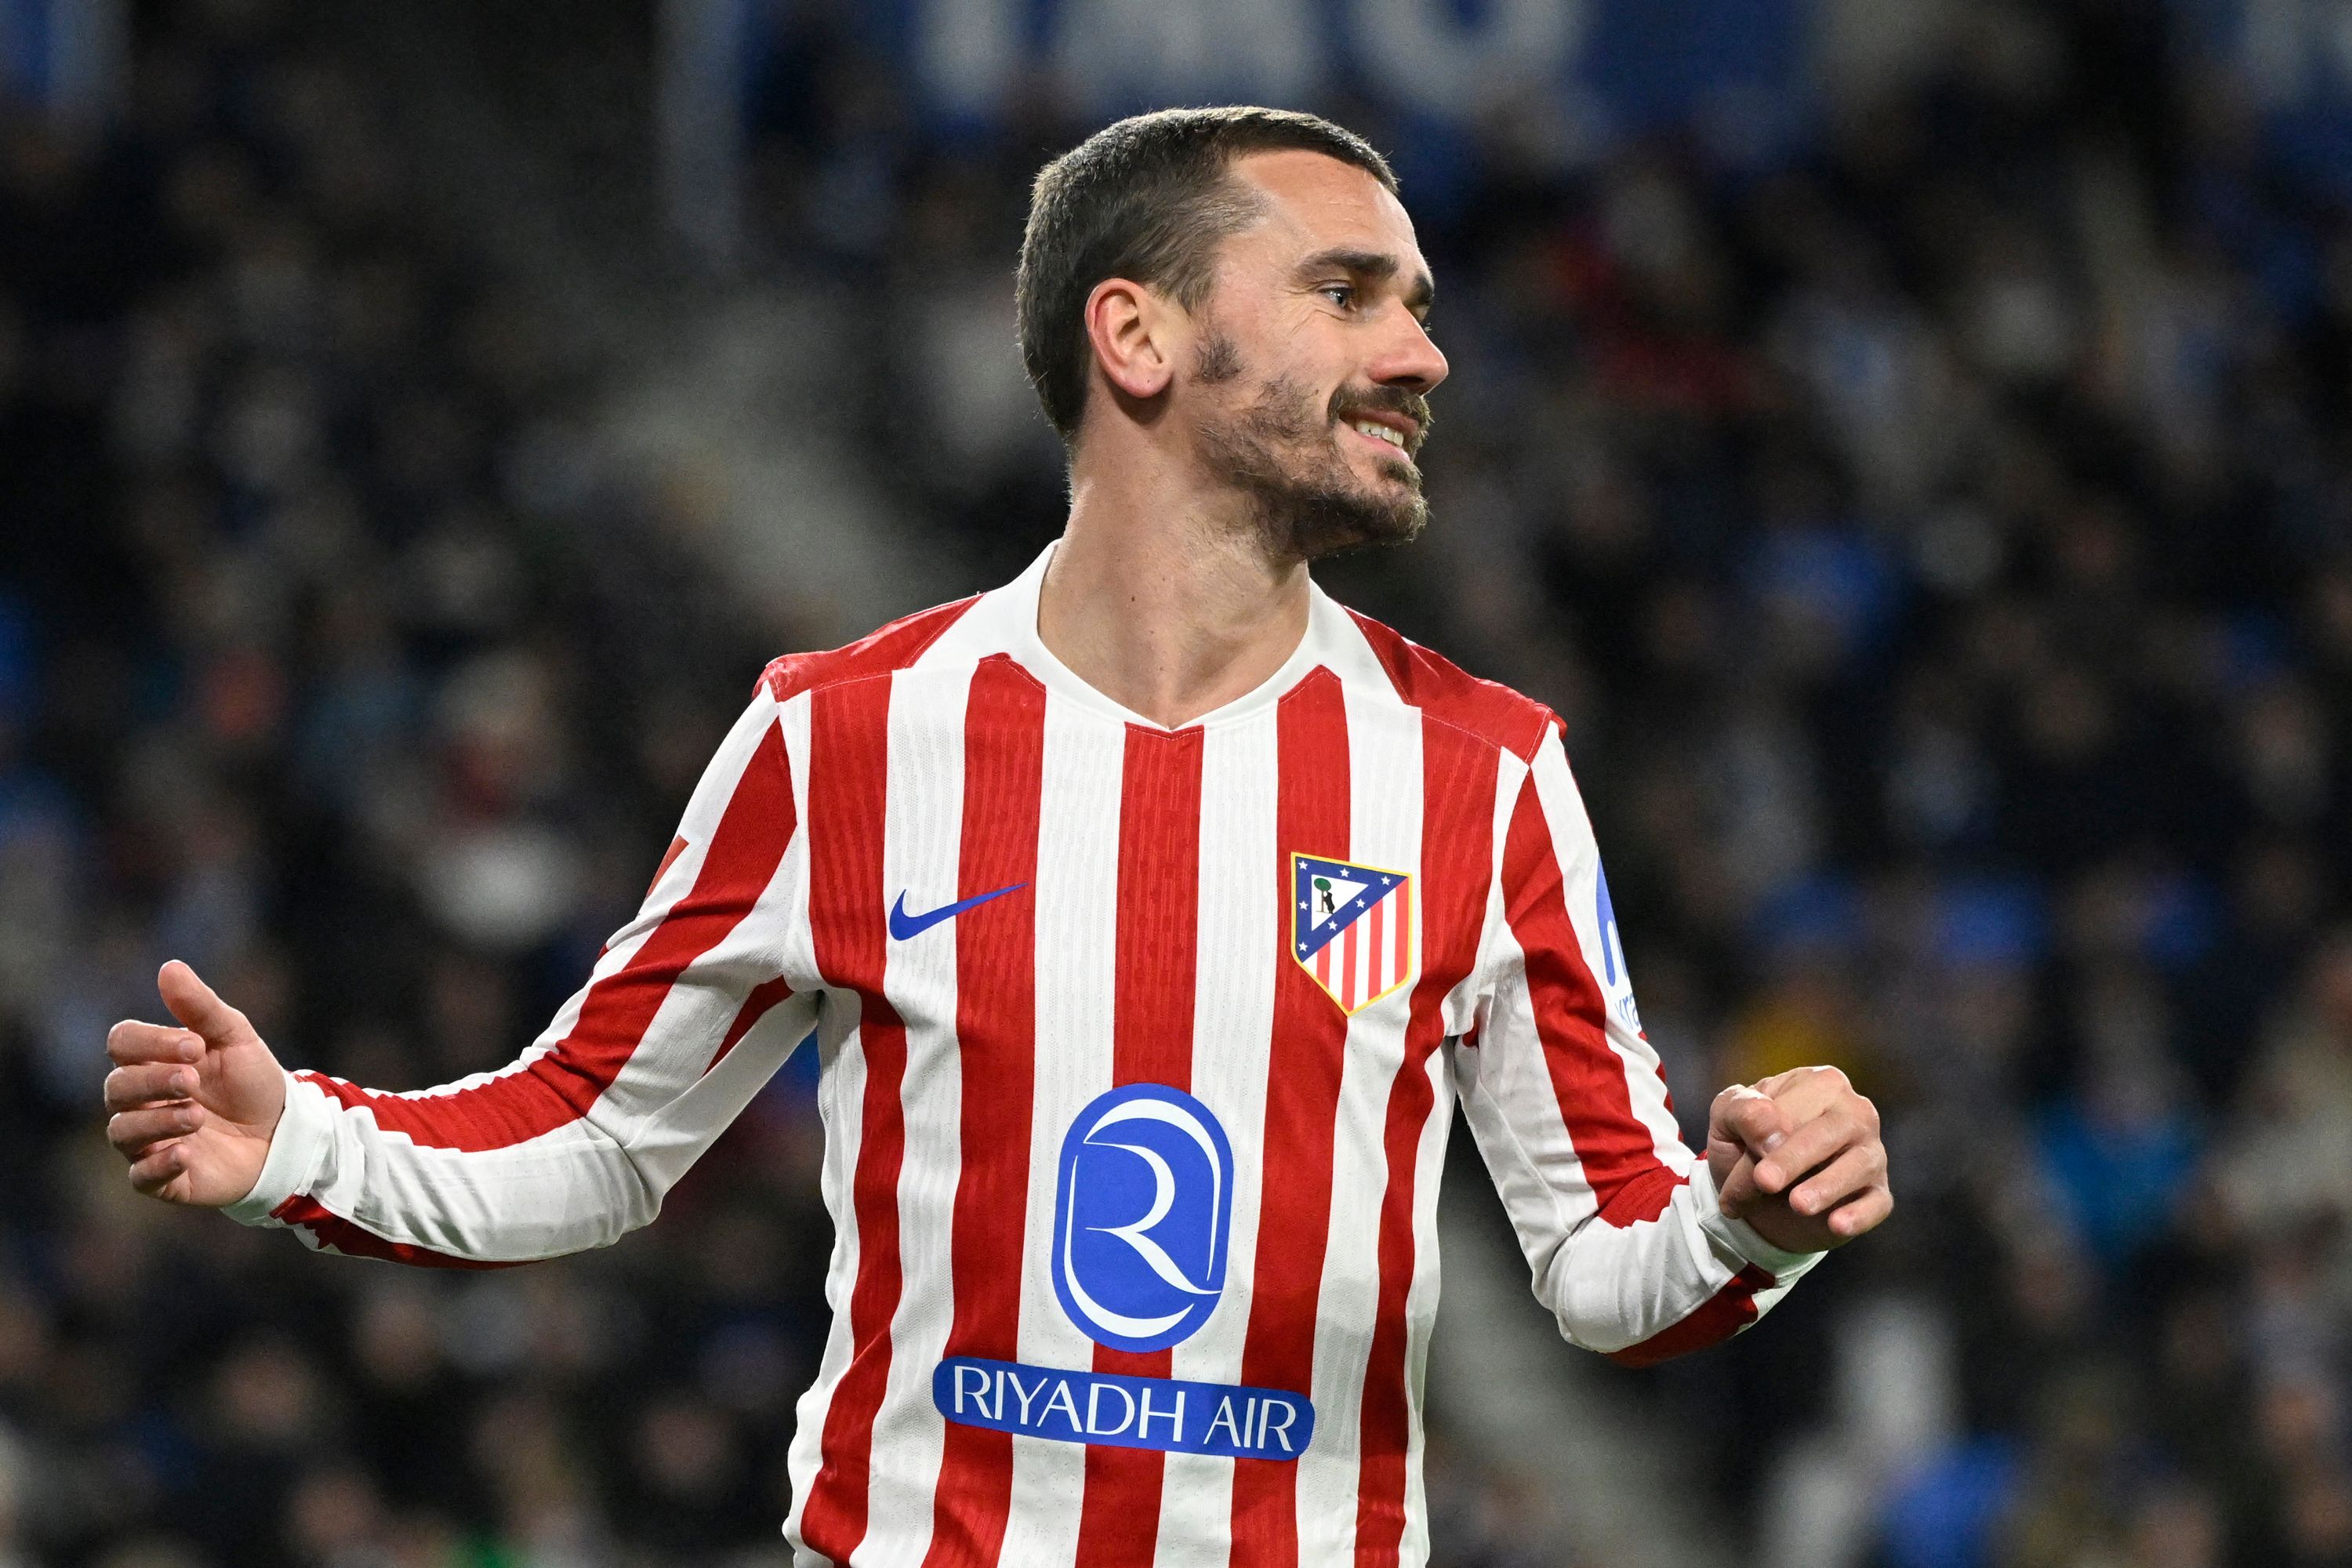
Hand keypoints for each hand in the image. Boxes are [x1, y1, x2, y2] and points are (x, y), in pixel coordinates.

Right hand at [104, 960, 286, 1205]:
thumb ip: (201, 1006)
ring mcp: (148, 1141)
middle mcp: (140, 1101)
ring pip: (123, 1132)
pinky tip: (184, 1152)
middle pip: (116, 1088)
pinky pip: (141, 1177)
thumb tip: (169, 967)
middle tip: (193, 1080)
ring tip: (197, 1115)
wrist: (285, 1132)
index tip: (194, 1045)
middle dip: (153, 1082)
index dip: (149, 1044)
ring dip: (157, 1121)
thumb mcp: (235, 1038)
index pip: (121, 1044)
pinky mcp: (163, 1178)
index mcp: (152, 1061)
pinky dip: (157, 1165)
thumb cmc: (252, 1081)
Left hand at [1706, 1065, 1889, 1253]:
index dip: (1763, 1141)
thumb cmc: (1745, 1145)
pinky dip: (1860, 1214)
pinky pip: (1877, 1202)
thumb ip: (1743, 1111)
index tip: (1738, 1174)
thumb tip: (1773, 1128)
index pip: (1793, 1110)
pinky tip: (1837, 1224)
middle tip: (1764, 1182)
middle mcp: (1853, 1112)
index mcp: (1818, 1083)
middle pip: (1831, 1130)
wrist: (1755, 1196)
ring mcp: (1870, 1152)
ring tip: (1798, 1205)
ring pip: (1860, 1164)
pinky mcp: (1877, 1191)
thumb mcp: (1727, 1120)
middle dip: (1794, 1158)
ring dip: (1827, 1186)